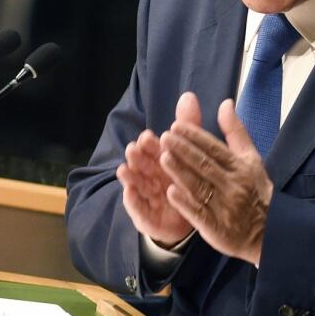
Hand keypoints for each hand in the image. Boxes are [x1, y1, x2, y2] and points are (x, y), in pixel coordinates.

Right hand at [116, 95, 203, 246]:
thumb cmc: (186, 181)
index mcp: (162, 161)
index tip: (148, 136)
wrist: (191, 220)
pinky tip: (129, 193)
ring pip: (137, 184)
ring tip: (124, 169)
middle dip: (137, 157)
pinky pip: (139, 210)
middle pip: (143, 165)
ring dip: (129, 176)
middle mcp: (152, 177)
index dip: (150, 143)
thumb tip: (189, 95)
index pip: (154, 149)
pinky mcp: (147, 217)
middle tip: (133, 148)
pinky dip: (133, 201)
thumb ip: (189, 125)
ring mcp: (148, 197)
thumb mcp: (190, 154)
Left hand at [159, 95, 273, 264]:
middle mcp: (234, 186)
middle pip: (205, 165)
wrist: (266, 232)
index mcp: (241, 168)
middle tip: (164, 137)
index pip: (215, 149)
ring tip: (163, 158)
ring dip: (180, 172)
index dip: (195, 136)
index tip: (176, 126)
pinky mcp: (217, 228)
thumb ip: (236, 132)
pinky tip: (170, 191)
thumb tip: (225, 104)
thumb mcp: (251, 159)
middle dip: (183, 150)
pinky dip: (185, 203)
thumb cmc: (254, 190)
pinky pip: (199, 213)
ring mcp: (225, 208)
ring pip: (199, 187)